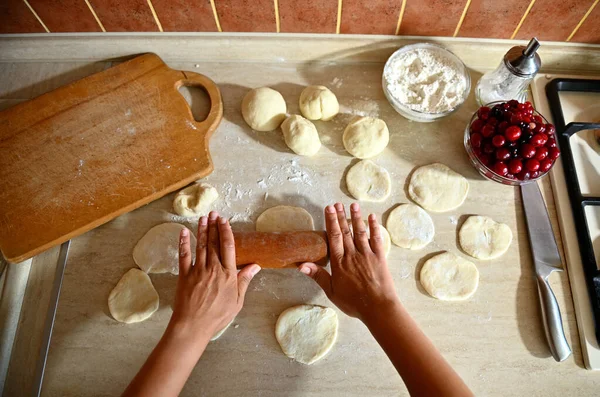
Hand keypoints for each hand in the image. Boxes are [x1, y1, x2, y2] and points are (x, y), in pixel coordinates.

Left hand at [169, 211, 260, 340]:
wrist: (193, 325)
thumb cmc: (217, 316)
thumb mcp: (237, 300)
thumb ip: (244, 281)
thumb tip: (255, 266)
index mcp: (227, 274)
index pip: (228, 247)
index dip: (226, 232)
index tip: (225, 221)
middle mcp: (213, 268)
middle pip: (214, 242)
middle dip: (214, 226)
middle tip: (214, 213)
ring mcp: (197, 270)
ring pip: (200, 245)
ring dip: (202, 230)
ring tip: (203, 217)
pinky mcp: (184, 275)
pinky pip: (184, 255)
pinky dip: (183, 242)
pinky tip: (183, 232)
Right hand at [299, 202, 397, 319]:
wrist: (378, 308)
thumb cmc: (353, 303)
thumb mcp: (331, 292)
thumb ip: (318, 276)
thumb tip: (301, 265)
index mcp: (339, 262)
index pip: (333, 237)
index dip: (331, 221)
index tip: (328, 209)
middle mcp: (352, 255)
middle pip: (345, 231)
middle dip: (340, 216)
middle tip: (337, 203)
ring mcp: (367, 255)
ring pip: (360, 232)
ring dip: (356, 217)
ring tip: (353, 205)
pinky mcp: (380, 257)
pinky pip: (376, 239)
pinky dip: (374, 227)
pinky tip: (373, 217)